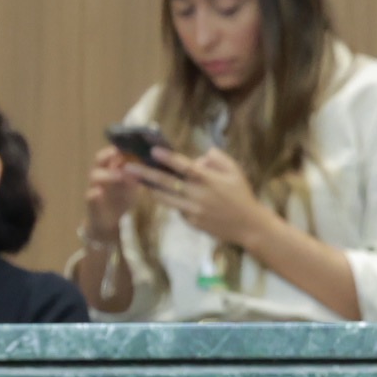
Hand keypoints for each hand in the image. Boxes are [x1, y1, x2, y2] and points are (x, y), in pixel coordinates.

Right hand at [81, 145, 135, 243]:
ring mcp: (94, 187)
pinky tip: (99, 192)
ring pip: (95, 175)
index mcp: (111, 167)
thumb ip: (138, 172)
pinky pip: (89, 196)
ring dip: (107, 174)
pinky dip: (94, 194)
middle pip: (100, 158)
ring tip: (119, 175)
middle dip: (108, 154)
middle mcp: (101, 174)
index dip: (121, 147)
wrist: (108, 221)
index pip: (113, 151)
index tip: (132, 142)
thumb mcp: (131, 184)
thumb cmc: (121, 198)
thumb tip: (154, 159)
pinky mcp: (91, 203)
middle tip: (120, 153)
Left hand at [136, 145, 271, 253]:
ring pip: (166, 198)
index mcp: (208, 179)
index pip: (184, 166)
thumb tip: (199, 157)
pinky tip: (160, 194)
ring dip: (150, 189)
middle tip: (128, 169)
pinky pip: (176, 208)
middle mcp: (197, 194)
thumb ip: (217, 158)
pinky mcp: (191, 221)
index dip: (168, 159)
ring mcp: (192, 209)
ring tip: (135, 180)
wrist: (248, 225)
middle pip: (167, 183)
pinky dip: (169, 200)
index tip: (153, 151)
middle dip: (146, 174)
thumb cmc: (241, 194)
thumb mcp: (235, 170)